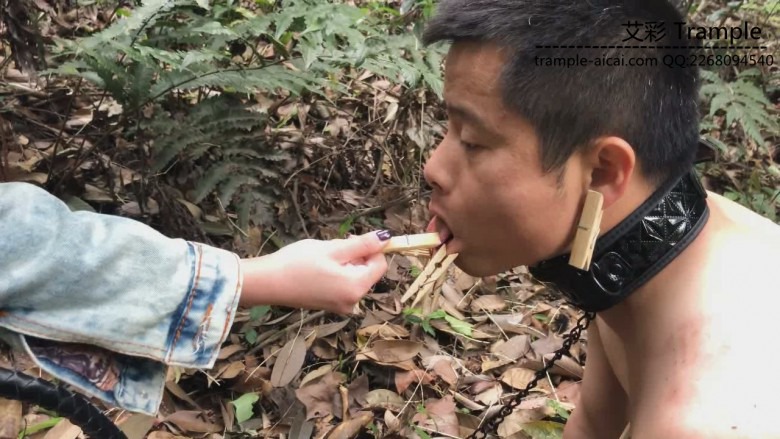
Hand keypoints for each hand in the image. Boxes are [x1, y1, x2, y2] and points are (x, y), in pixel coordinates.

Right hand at [239, 230, 390, 313]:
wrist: (267, 283)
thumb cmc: (298, 263)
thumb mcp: (333, 249)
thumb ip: (362, 244)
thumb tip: (386, 237)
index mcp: (356, 287)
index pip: (380, 264)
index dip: (372, 248)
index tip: (351, 239)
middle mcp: (353, 301)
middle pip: (368, 271)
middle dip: (355, 256)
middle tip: (332, 247)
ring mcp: (341, 306)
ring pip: (354, 276)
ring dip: (345, 263)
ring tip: (322, 258)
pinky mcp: (330, 306)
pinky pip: (343, 285)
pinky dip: (337, 274)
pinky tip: (318, 269)